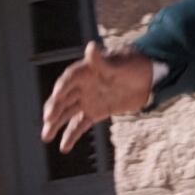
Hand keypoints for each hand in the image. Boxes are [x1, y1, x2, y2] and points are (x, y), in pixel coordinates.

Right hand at [40, 40, 159, 151]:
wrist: (148, 78)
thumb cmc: (133, 65)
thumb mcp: (119, 63)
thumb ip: (102, 61)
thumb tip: (91, 47)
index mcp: (85, 71)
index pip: (69, 78)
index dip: (62, 86)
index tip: (56, 95)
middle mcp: (82, 86)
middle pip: (63, 98)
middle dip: (54, 108)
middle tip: (48, 119)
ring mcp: (87, 100)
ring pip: (67, 113)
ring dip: (56, 124)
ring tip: (46, 137)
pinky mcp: (95, 112)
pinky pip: (80, 125)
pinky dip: (72, 135)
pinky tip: (64, 147)